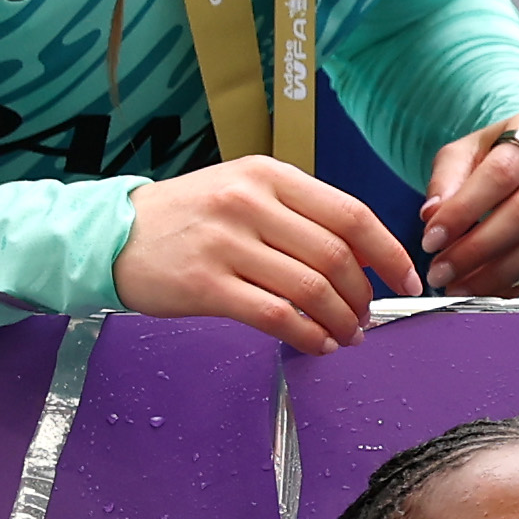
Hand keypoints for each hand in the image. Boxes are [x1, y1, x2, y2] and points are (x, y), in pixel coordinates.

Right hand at [112, 158, 418, 350]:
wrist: (109, 235)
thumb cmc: (187, 217)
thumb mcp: (244, 191)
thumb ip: (300, 214)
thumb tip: (365, 255)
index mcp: (268, 175)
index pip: (351, 214)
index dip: (389, 253)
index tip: (408, 279)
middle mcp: (248, 202)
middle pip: (336, 256)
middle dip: (363, 295)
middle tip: (367, 317)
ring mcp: (225, 243)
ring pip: (311, 288)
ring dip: (339, 320)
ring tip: (345, 335)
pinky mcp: (204, 283)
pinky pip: (276, 315)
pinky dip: (307, 334)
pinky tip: (317, 343)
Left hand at [419, 129, 518, 301]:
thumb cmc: (500, 158)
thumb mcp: (467, 153)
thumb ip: (446, 178)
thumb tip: (433, 214)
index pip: (501, 173)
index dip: (463, 209)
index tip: (430, 239)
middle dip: (476, 249)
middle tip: (440, 272)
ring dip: (497, 275)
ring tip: (460, 287)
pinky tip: (497, 294)